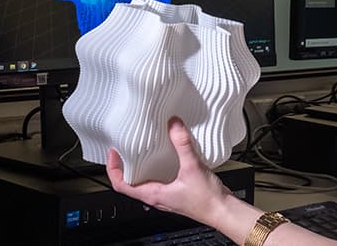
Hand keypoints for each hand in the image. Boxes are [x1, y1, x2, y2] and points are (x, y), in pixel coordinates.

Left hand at [106, 116, 231, 224]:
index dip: (113, 169)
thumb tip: (174, 125)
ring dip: (140, 165)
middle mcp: (156, 196)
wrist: (223, 211)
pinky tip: (166, 154)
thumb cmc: (207, 201)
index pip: (121, 185)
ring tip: (140, 148)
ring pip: (145, 180)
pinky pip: (159, 177)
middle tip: (123, 147)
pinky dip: (157, 165)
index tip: (113, 153)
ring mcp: (165, 194)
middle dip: (124, 164)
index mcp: (153, 194)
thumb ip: (183, 145)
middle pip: (130, 182)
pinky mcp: (176, 190)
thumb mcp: (192, 168)